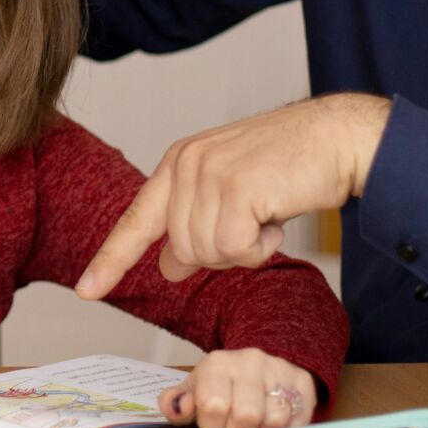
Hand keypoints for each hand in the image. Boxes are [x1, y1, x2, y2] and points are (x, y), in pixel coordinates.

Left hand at [76, 94, 391, 296]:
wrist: (339, 138)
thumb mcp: (232, 194)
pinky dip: (261, 248)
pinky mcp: (236, 188)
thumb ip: (195, 224)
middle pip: (183, 251)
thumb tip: (169, 267)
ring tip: (268, 212)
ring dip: (245, 248)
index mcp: (179, 162)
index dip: (112, 259)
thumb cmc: (292, 166)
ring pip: (207, 254)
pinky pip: (235, 251)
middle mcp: (186, 164)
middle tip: (256, 220)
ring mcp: (208, 174)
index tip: (87, 290)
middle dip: (223, 251)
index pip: (137, 220)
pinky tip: (277, 218)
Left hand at [161, 349, 317, 427]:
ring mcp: (280, 371)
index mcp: (218, 363)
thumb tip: (178, 409)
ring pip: (275, 421)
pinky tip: (273, 426)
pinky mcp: (303, 383)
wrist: (258, 365)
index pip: (213, 406)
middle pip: (247, 416)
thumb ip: (175, 403)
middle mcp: (251, 362)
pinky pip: (298, 421)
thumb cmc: (221, 386)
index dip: (212, 426)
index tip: (214, 426)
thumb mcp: (193, 391)